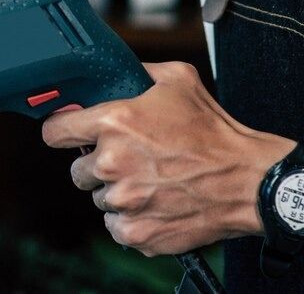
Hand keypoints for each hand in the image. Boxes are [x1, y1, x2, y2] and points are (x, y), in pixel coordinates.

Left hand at [41, 61, 288, 255]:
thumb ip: (139, 72)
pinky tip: (154, 203)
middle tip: (130, 159)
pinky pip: (116, 226)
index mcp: (115, 122)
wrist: (248, 181)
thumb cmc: (215, 133)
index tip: (69, 133)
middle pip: (78, 170)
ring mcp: (123, 201)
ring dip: (117, 192)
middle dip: (98, 164)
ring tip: (151, 181)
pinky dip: (131, 219)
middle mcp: (112, 163)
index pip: (55, 131)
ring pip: (100, 198)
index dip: (62, 130)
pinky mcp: (137, 233)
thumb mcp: (178, 80)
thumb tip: (117, 70)